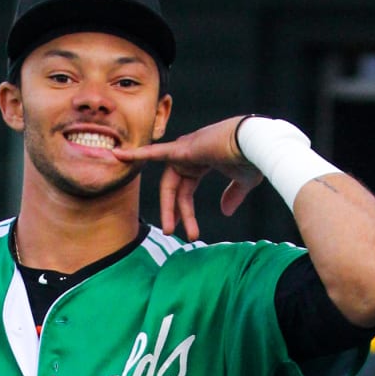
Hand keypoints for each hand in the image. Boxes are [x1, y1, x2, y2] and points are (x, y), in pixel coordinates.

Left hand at [113, 115, 264, 239]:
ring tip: (169, 230)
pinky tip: (118, 156)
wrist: (256, 142)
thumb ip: (233, 195)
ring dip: (169, 208)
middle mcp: (190, 154)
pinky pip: (154, 153)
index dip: (184, 210)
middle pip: (174, 189)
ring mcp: (185, 150)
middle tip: (171, 233)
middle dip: (173, 212)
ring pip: (169, 184)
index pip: (186, 189)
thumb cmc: (253, 157)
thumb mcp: (243, 182)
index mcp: (203, 161)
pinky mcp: (182, 148)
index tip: (187, 230)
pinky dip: (136, 154)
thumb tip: (226, 212)